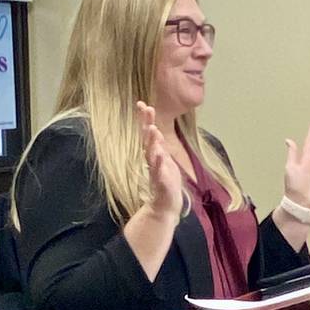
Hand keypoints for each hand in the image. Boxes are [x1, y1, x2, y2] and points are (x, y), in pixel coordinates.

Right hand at [136, 101, 182, 219]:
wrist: (167, 206)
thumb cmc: (166, 183)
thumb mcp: (164, 161)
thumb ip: (158, 146)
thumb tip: (154, 129)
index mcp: (155, 154)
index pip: (148, 134)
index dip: (146, 119)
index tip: (142, 103)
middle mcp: (153, 160)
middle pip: (148, 140)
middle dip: (147, 124)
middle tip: (146, 108)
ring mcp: (156, 171)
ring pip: (152, 154)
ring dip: (151, 142)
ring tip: (152, 128)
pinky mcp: (161, 183)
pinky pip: (158, 172)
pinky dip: (158, 163)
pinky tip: (159, 154)